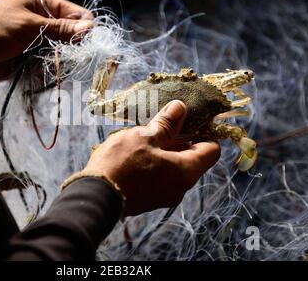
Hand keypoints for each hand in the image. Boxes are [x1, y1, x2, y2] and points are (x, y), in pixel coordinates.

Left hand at [0, 0, 92, 82]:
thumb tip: (90, 29)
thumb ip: (60, 29)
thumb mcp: (28, 25)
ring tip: (43, 66)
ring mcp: (36, 43)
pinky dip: (45, 74)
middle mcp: (43, 23)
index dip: (86, 30)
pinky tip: (36, 74)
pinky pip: (47, 69)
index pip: (78, 15)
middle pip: (73, 38)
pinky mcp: (29, 61)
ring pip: (61, 56)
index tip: (87, 46)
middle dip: (72, 51)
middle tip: (64, 60)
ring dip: (57, 64)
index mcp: (44, 4)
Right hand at [83, 100, 220, 216]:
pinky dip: (156, 164)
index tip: (192, 120)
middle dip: (182, 140)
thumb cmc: (121, 164)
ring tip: (148, 136)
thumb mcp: (145, 137)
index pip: (212, 150)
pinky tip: (138, 153)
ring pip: (175, 169)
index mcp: (186, 171)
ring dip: (166, 151)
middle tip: (165, 123)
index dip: (206, 133)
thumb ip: (166, 124)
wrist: (95, 196)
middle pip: (193, 159)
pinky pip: (161, 178)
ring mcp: (164, 196)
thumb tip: (179, 108)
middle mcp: (180, 188)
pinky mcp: (149, 200)